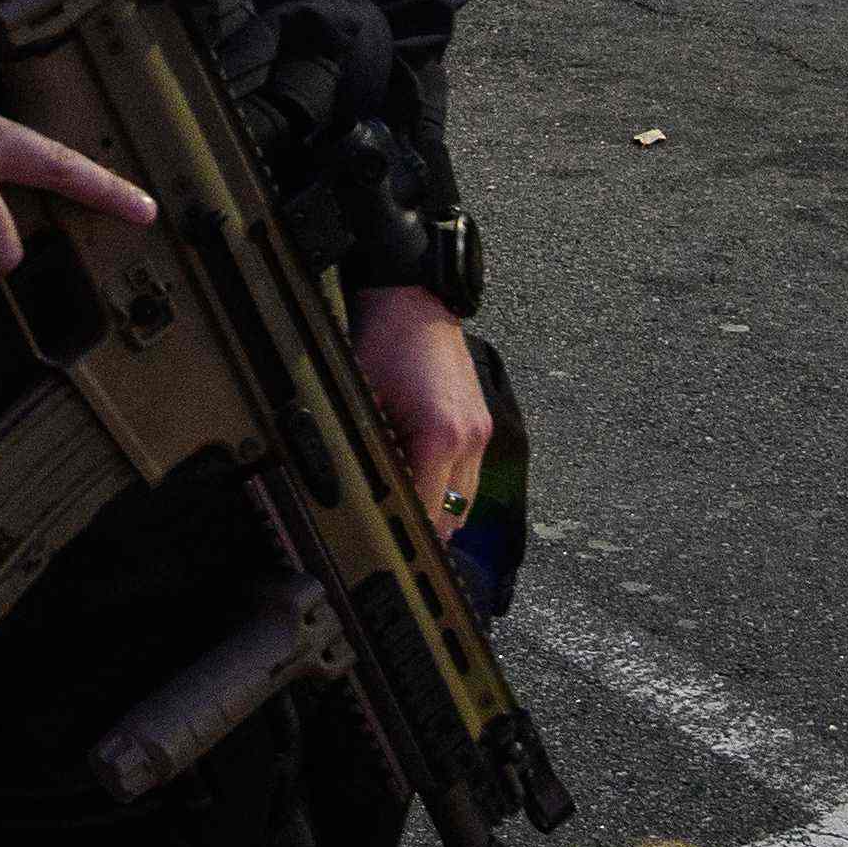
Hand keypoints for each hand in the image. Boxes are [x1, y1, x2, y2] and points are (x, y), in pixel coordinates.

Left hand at [354, 287, 493, 531]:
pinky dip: (449, 488)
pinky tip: (422, 485)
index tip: (384, 545)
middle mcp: (469, 439)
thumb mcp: (364, 404)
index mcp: (442, 437)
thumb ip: (372, 455)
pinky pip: (470, 475)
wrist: (413, 301)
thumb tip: (365, 496)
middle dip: (424, 530)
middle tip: (390, 539)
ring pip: (466, 501)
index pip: (428, 513)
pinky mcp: (482, 422)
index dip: (403, 534)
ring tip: (406, 516)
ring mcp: (481, 431)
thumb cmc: (385, 343)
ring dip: (440, 511)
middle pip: (453, 516)